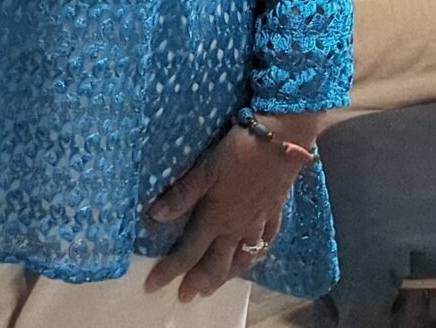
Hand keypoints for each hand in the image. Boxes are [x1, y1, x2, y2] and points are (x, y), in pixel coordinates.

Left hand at [143, 128, 303, 302]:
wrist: (283, 138)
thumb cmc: (239, 150)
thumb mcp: (205, 168)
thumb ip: (182, 194)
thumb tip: (155, 216)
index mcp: (216, 217)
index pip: (187, 252)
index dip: (169, 271)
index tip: (153, 286)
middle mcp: (237, 227)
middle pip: (216, 264)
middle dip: (199, 282)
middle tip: (186, 296)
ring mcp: (258, 222)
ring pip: (242, 259)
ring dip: (226, 276)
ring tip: (214, 287)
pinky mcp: (275, 212)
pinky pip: (266, 243)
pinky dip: (257, 256)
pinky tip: (253, 257)